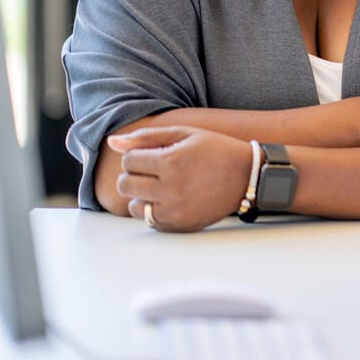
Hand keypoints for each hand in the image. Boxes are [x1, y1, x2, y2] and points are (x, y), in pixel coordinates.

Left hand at [106, 126, 250, 232]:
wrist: (248, 176)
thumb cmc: (216, 150)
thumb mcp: (185, 134)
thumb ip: (146, 137)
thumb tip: (111, 143)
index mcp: (171, 162)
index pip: (129, 161)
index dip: (139, 155)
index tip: (155, 155)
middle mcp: (171, 188)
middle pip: (126, 184)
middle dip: (135, 175)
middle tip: (155, 171)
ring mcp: (176, 210)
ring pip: (134, 206)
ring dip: (142, 195)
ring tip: (162, 186)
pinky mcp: (181, 225)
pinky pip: (150, 221)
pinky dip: (154, 210)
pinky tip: (171, 198)